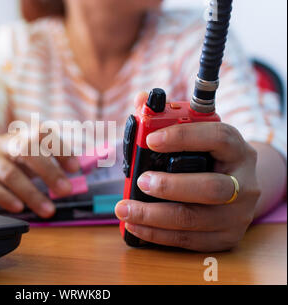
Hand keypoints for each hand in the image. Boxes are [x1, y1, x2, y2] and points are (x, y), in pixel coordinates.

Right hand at [0, 133, 78, 217]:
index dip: (60, 149)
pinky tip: (19, 208)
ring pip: (10, 173)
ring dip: (31, 193)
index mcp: (20, 137)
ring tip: (48, 209)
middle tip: (65, 190)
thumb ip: (48, 168)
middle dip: (49, 171)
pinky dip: (6, 198)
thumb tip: (75, 182)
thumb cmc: (6, 170)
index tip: (74, 168)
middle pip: (26, 150)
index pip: (42, 133)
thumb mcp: (26, 164)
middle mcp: (3, 144)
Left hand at [115, 122, 260, 251]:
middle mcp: (244, 182)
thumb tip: (139, 99)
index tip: (150, 139)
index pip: (218, 138)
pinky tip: (136, 227)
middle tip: (140, 180)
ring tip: (125, 209)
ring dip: (154, 216)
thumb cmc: (208, 158)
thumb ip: (167, 119)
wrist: (238, 189)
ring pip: (196, 219)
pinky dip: (158, 235)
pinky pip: (189, 241)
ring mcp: (238, 214)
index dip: (183, 137)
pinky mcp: (226, 238)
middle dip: (170, 186)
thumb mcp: (196, 137)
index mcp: (237, 149)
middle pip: (212, 188)